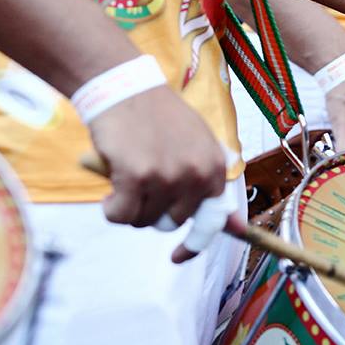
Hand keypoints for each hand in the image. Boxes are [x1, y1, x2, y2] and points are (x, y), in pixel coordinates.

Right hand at [88, 86, 227, 237]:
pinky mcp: (137, 177)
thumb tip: (235, 229)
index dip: (195, 243)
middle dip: (152, 211)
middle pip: (172, 222)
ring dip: (129, 207)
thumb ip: (209, 181)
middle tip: (139, 185)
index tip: (178, 257)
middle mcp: (196, 173)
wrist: (124, 87)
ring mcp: (168, 176)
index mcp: (214, 165)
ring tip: (124, 176)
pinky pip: (121, 215)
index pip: (212, 220)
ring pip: (144, 220)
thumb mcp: (196, 142)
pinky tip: (109, 189)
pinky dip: (111, 208)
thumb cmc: (156, 116)